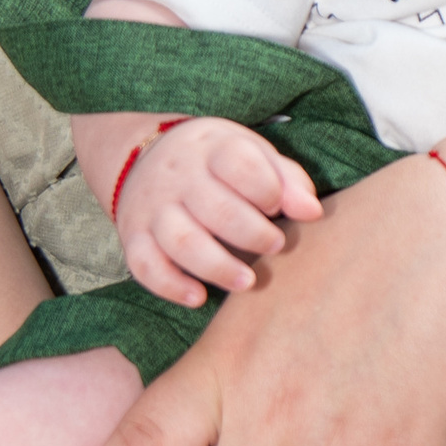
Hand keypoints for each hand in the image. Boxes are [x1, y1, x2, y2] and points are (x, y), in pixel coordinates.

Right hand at [116, 118, 321, 305]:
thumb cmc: (218, 162)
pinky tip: (198, 297)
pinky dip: (170, 286)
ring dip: (217, 267)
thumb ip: (287, 180)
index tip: (277, 208)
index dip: (267, 189)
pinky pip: (144, 265)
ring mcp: (152, 207)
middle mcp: (178, 176)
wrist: (146, 155)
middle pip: (215, 208)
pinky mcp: (133, 235)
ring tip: (247, 281)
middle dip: (253, 233)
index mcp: (212, 148)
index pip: (239, 164)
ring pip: (180, 240)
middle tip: (275, 246)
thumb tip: (312, 213)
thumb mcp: (254, 153)